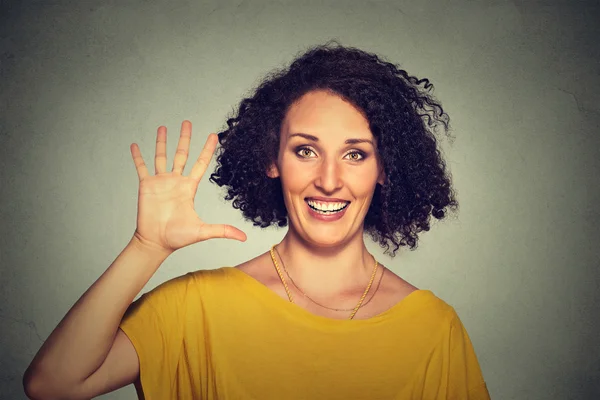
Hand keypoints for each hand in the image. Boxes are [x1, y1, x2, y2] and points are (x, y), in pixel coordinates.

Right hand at [129, 120, 246, 252]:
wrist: (155, 243)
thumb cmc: (177, 238)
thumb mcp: (202, 231)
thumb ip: (223, 231)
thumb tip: (244, 238)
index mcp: (189, 188)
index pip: (200, 163)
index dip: (207, 149)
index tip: (214, 136)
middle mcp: (175, 181)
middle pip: (182, 154)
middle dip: (185, 138)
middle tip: (188, 122)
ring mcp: (160, 182)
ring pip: (161, 156)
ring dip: (162, 142)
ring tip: (163, 127)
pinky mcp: (146, 186)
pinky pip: (141, 167)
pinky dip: (138, 156)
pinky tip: (135, 145)